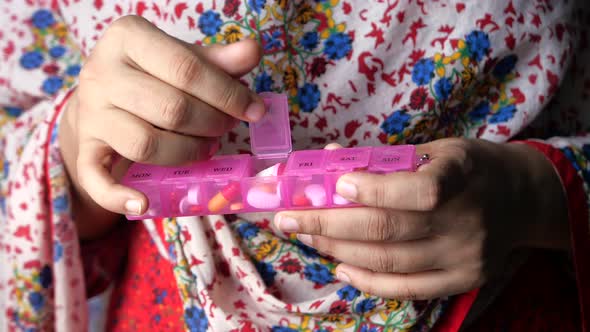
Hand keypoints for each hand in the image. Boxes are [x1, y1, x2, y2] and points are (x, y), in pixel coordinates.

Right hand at [59, 16, 262, 238]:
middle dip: (212, 123)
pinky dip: (118, 196)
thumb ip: (219, 60)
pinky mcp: (84, 148)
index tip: (254, 111)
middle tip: (227, 127)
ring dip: (187, 152)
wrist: (103, 97)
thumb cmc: (153, 75)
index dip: (227, 94)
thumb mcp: (185, 59)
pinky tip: (143, 203)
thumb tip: (252, 51)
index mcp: (128, 38)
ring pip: (146, 144)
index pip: (187, 68)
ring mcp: (90, 113)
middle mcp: (101, 73)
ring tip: (207, 148)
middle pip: (171, 109)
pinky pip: (95, 178)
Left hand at [274, 139, 569, 299]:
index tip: (336, 185)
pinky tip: (339, 266)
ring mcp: (466, 257)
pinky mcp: (462, 280)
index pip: (419, 191)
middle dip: (328, 225)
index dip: (374, 190)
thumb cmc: (469, 167)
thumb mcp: (436, 149)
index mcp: (463, 175)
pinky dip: (366, 280)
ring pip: (388, 262)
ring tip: (306, 238)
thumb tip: (327, 159)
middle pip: (388, 231)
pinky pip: (405, 289)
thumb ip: (385, 159)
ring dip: (338, 250)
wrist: (521, 199)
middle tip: (288, 219)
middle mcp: (468, 221)